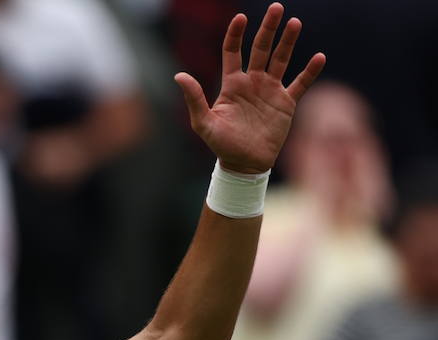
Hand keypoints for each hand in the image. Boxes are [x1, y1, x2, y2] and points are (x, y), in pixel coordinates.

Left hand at [175, 4, 325, 173]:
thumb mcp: (204, 123)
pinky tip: (319, 57)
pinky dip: (310, 71)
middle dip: (268, 29)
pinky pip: (300, 83)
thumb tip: (179, 75)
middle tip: (276, 8)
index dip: (235, 35)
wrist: (245, 164)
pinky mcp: (286, 103)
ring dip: (288, 42)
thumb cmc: (221, 145)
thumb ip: (194, 99)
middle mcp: (252, 82)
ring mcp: (270, 90)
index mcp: (232, 84)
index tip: (240, 18)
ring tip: (295, 23)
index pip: (232, 52)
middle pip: (260, 49)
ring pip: (281, 59)